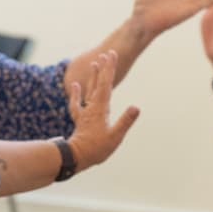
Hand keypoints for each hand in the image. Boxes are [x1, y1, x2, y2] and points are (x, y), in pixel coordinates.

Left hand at [65, 51, 140, 171]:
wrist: (76, 157)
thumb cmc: (97, 149)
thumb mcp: (115, 137)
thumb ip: (125, 122)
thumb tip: (136, 107)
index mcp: (100, 109)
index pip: (106, 85)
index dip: (109, 69)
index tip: (111, 55)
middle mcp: (91, 107)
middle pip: (98, 84)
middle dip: (103, 68)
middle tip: (107, 53)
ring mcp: (85, 112)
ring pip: (88, 90)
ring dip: (92, 77)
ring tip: (94, 63)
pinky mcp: (81, 118)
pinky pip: (77, 103)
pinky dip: (77, 94)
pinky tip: (76, 85)